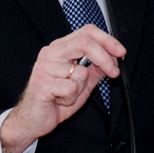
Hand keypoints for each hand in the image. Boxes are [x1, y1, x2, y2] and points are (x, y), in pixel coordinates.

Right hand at [0, 24, 124, 152]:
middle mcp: (51, 53)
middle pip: (85, 42)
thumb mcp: (82, 83)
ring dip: (81, 89)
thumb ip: (95, 70)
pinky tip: (59, 101)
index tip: (121, 52)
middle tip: (114, 72)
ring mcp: (44, 66)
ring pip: (80, 71)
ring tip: (67, 95)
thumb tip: (113, 59)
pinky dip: (71, 98)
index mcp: (60, 48)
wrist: (32, 120)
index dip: (107, 40)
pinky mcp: (42, 83)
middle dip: (105, 57)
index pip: (86, 32)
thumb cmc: (55, 100)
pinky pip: (71, 88)